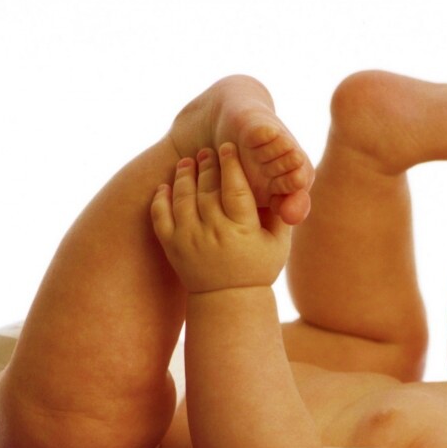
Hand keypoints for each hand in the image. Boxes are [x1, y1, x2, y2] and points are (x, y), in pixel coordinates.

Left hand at [151, 144, 290, 292]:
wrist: (227, 300)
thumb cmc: (258, 268)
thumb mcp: (279, 245)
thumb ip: (282, 214)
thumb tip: (286, 183)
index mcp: (242, 231)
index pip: (235, 189)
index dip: (230, 165)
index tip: (227, 147)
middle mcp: (213, 234)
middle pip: (207, 189)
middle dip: (206, 165)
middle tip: (206, 151)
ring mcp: (189, 240)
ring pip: (182, 197)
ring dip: (183, 175)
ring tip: (187, 162)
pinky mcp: (172, 246)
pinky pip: (160, 215)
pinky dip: (161, 197)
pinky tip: (167, 186)